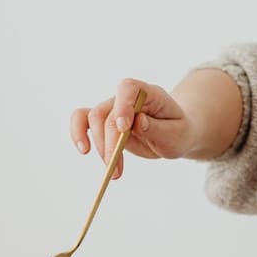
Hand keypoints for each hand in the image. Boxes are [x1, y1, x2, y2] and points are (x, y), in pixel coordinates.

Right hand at [69, 78, 193, 178]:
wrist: (174, 134)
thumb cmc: (177, 132)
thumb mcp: (177, 134)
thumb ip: (158, 128)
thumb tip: (138, 122)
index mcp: (148, 94)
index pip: (128, 88)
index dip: (122, 105)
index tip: (123, 128)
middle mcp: (127, 98)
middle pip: (107, 112)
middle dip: (109, 141)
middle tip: (116, 168)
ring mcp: (113, 108)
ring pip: (91, 117)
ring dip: (97, 145)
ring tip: (110, 168)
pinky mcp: (104, 122)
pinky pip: (82, 120)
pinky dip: (78, 134)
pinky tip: (84, 150)